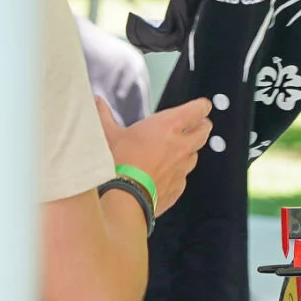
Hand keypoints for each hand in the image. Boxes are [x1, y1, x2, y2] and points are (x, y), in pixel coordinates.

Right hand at [97, 96, 211, 213]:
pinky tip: (166, 173)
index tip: (202, 106)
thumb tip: (96, 102)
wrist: (124, 198)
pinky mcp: (178, 187)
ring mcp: (182, 168)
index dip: (202, 106)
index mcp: (168, 126)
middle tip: (197, 125)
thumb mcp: (108, 134)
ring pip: (194, 155)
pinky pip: (183, 177)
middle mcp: (181, 146)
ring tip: (177, 150)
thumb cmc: (118, 164)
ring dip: (189, 151)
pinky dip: (177, 173)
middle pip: (204, 131)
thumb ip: (103, 115)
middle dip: (202, 126)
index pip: (198, 110)